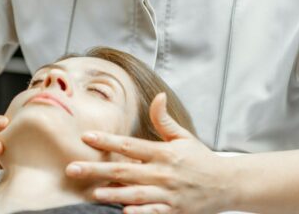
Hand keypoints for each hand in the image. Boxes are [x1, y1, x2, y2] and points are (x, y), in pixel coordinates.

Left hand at [65, 93, 232, 213]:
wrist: (226, 184)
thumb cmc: (201, 159)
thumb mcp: (183, 137)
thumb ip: (164, 120)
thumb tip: (158, 96)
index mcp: (164, 153)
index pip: (130, 145)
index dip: (107, 141)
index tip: (86, 137)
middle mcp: (163, 173)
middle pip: (125, 170)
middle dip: (96, 170)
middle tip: (72, 169)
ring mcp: (167, 194)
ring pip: (135, 194)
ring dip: (112, 193)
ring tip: (92, 192)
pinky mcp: (173, 211)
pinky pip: (152, 212)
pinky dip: (138, 212)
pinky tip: (122, 212)